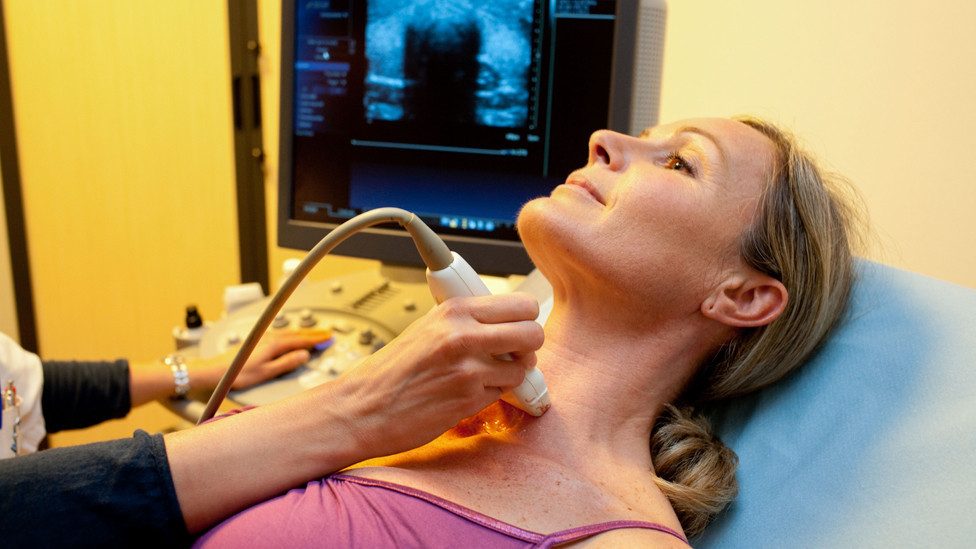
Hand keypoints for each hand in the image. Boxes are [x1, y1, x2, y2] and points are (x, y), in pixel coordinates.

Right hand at [166, 294, 542, 531]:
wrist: (363, 408)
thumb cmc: (391, 371)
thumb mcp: (427, 327)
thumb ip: (465, 320)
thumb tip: (501, 318)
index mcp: (455, 311)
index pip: (521, 304)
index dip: (525, 317)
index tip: (520, 324)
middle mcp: (464, 336)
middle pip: (533, 333)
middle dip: (530, 345)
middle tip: (516, 352)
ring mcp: (469, 370)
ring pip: (523, 368)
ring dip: (512, 374)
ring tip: (487, 374)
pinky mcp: (469, 400)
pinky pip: (503, 393)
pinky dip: (493, 394)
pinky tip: (470, 392)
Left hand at [192, 328, 333, 390]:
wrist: (216, 370)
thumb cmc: (238, 374)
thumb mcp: (267, 372)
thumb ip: (287, 363)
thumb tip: (303, 355)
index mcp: (274, 344)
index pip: (301, 339)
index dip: (316, 339)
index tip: (328, 338)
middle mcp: (269, 337)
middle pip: (297, 333)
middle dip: (313, 333)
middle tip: (327, 334)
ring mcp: (263, 336)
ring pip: (289, 331)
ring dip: (303, 332)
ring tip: (314, 334)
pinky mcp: (257, 339)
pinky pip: (281, 333)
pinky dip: (292, 334)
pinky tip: (291, 336)